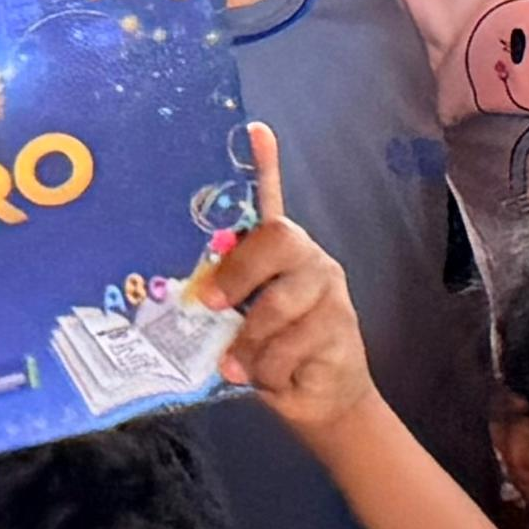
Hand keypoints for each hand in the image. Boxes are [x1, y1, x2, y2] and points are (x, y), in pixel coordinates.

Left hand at [199, 123, 373, 432]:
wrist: (319, 397)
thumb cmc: (266, 355)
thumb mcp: (234, 325)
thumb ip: (221, 306)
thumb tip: (188, 302)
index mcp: (276, 256)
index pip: (270, 201)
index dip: (264, 165)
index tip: (254, 130)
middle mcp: (307, 261)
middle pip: (279, 239)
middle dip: (240, 273)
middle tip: (214, 304)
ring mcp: (327, 292)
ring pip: (281, 303)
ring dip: (248, 341)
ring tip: (235, 363)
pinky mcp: (340, 326)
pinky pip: (291, 343)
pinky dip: (266, 367)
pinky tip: (263, 375)